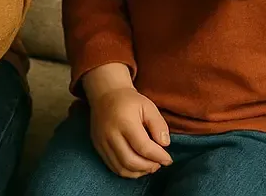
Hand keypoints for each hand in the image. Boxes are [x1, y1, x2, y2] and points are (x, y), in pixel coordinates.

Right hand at [83, 63, 171, 177]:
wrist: (105, 93)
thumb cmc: (129, 101)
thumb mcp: (148, 106)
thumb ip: (159, 125)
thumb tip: (164, 145)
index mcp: (124, 122)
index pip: (143, 147)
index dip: (159, 157)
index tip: (168, 159)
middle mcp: (110, 133)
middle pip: (131, 161)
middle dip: (149, 166)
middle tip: (159, 163)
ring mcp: (101, 141)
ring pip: (121, 168)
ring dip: (139, 172)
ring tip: (149, 165)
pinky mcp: (97, 146)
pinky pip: (113, 167)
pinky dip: (128, 172)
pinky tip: (137, 166)